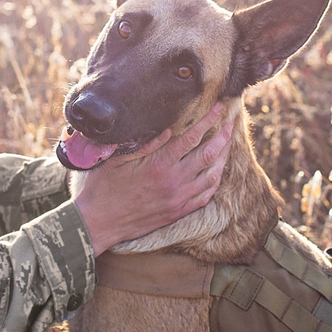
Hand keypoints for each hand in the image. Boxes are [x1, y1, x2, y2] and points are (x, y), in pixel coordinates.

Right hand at [72, 102, 234, 255]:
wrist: (99, 223)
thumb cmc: (103, 188)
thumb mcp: (118, 159)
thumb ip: (145, 143)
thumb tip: (168, 129)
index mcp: (158, 165)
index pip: (192, 137)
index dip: (208, 120)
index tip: (218, 108)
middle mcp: (173, 182)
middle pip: (209, 154)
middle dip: (223, 136)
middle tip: (231, 122)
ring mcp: (178, 199)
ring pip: (212, 176)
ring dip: (223, 157)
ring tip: (228, 144)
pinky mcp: (177, 212)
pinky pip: (205, 196)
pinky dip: (215, 181)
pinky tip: (217, 172)